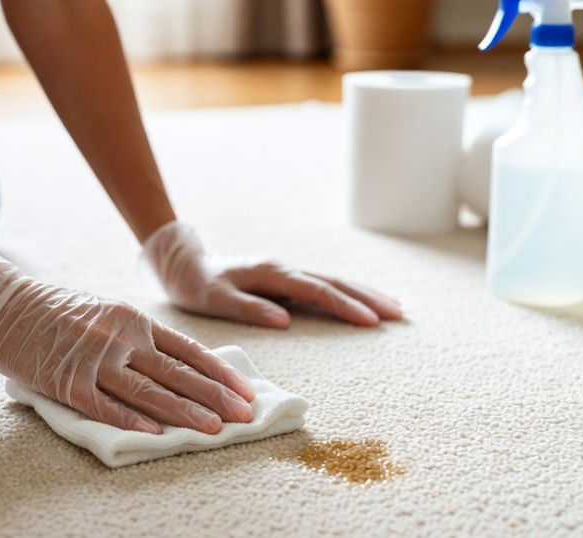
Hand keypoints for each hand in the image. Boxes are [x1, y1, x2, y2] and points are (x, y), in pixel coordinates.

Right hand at [0, 246, 254, 433]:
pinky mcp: (66, 380)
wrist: (2, 302)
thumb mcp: (107, 311)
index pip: (188, 350)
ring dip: (184, 412)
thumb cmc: (56, 309)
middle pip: (177, 373)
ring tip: (213, 429)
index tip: (244, 392)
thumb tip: (177, 365)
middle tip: (244, 416)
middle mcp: (121, 336)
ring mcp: (94, 358)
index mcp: (135, 319)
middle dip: (215, 396)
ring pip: (148, 391)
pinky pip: (103, 405)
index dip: (219, 373)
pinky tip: (154, 434)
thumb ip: (139, 336)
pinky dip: (129, 421)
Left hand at [141, 222, 402, 328]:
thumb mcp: (213, 299)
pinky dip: (347, 293)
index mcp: (271, 274)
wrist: (182, 262)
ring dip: (364, 293)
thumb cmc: (195, 285)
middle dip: (368, 297)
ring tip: (395, 307)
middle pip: (334, 282)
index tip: (370, 320)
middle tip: (399, 313)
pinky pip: (324, 285)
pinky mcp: (286, 280)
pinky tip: (363, 302)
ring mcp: (288, 273)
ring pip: (333, 281)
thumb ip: (248, 308)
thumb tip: (285, 320)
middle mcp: (285, 269)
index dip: (345, 306)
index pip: (316, 291)